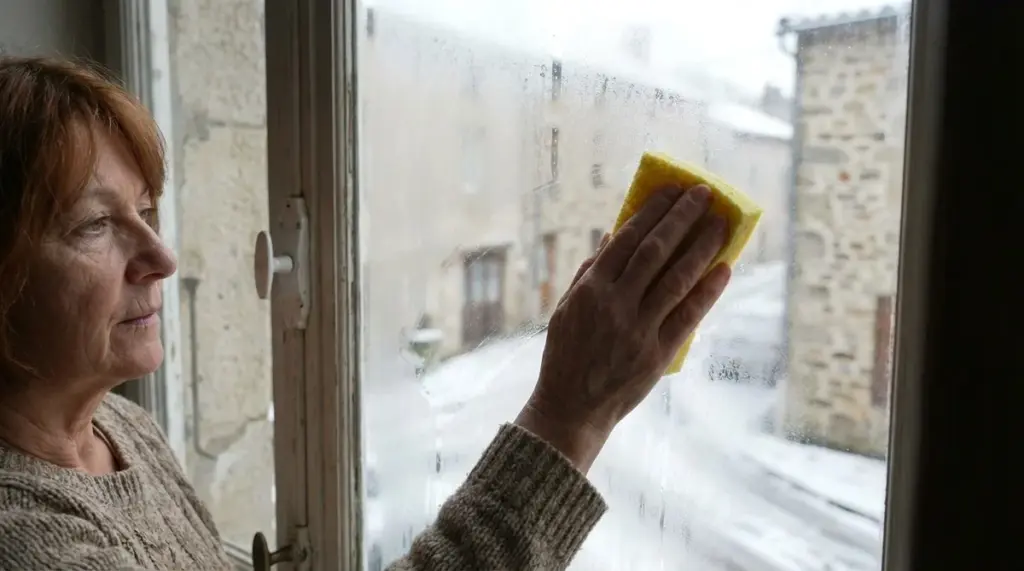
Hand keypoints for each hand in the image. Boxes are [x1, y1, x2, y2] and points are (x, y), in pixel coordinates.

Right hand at [515, 185, 730, 471]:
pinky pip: (688, 315)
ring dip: (701, 247)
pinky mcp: (657, 354)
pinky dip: (708, 290)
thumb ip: (589, 273)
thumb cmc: (567, 355)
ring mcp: (638, 329)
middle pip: (655, 251)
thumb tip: (613, 236)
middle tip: (703, 194)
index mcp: (590, 289)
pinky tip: (724, 269)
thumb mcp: (566, 310)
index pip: (627, 239)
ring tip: (720, 223)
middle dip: (681, 218)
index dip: (652, 212)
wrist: (571, 407)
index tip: (671, 191)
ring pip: (676, 278)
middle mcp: (615, 304)